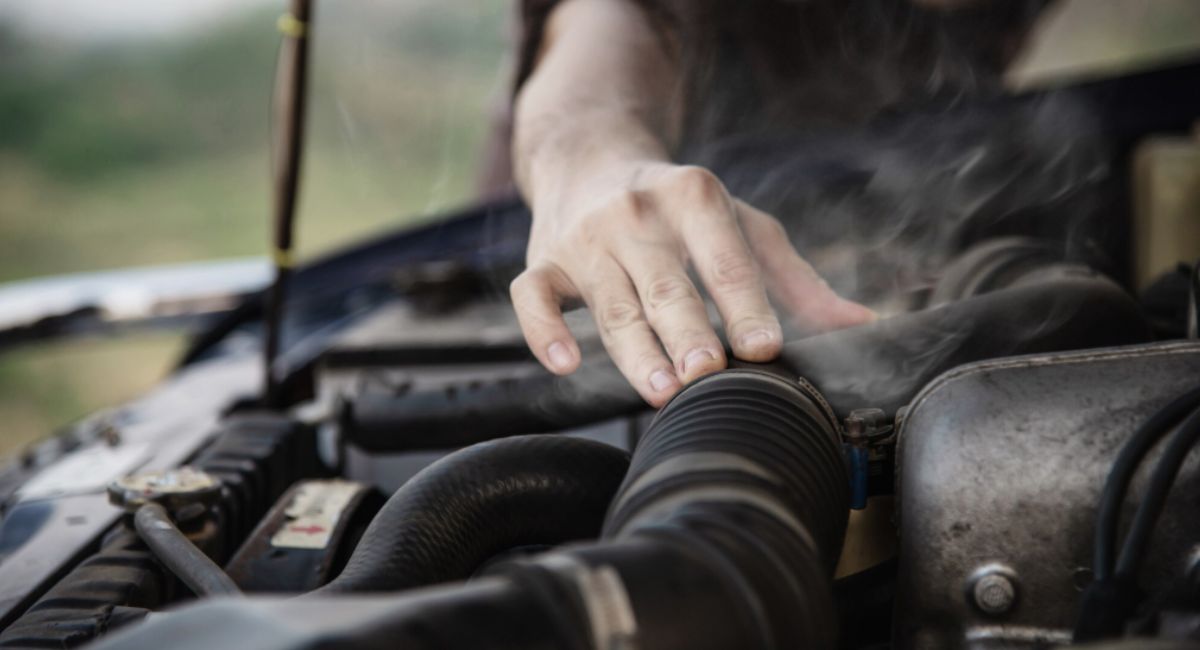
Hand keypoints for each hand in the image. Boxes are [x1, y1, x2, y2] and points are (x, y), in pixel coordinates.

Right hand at [510, 161, 874, 406]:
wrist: (588, 159)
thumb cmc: (679, 207)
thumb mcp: (742, 224)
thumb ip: (796, 280)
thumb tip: (863, 327)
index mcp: (694, 196)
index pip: (724, 256)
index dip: (745, 303)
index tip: (765, 348)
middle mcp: (636, 213)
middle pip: (665, 283)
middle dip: (686, 330)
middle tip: (707, 373)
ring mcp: (586, 238)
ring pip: (609, 301)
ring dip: (634, 349)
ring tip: (660, 391)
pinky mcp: (543, 261)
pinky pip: (532, 297)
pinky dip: (543, 331)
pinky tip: (565, 364)